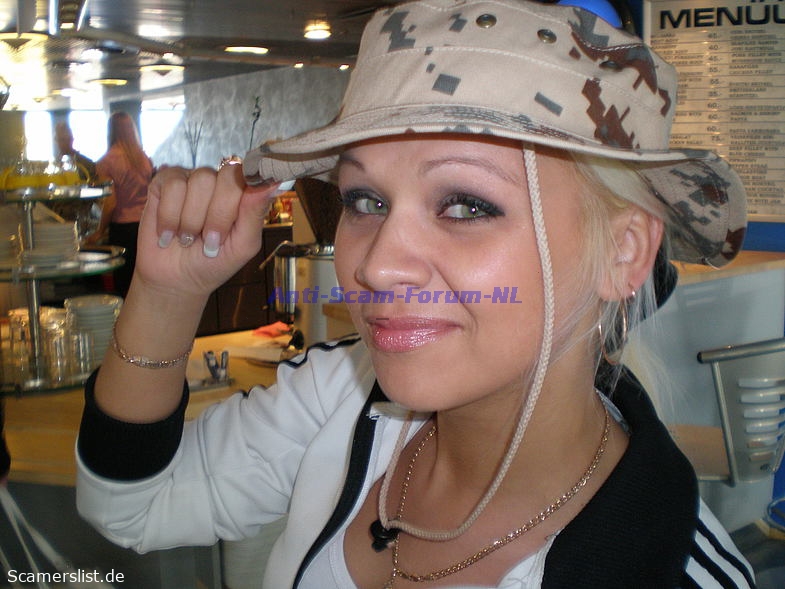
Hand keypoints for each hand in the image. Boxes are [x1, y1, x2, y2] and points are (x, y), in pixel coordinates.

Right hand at [135, 164, 278, 298]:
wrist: (175, 281)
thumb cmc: (213, 263)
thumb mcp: (242, 246)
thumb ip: (255, 214)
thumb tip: (270, 183)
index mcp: (242, 195)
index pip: (251, 176)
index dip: (242, 199)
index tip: (234, 223)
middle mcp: (219, 182)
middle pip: (227, 177)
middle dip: (218, 215)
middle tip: (210, 240)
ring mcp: (192, 179)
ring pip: (200, 181)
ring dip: (192, 219)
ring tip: (188, 238)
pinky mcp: (164, 182)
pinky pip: (172, 185)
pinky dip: (170, 215)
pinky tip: (169, 232)